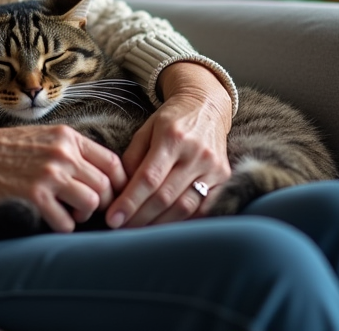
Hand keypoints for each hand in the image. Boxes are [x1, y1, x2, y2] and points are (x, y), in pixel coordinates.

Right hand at [0, 125, 126, 232]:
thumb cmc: (3, 149)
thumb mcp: (43, 136)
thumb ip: (71, 150)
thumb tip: (99, 173)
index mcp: (68, 137)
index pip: (113, 162)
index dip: (119, 183)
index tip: (113, 195)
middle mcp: (63, 154)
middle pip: (106, 186)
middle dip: (102, 203)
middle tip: (89, 211)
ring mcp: (50, 175)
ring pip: (91, 203)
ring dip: (83, 215)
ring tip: (70, 214)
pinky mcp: (35, 197)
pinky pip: (66, 223)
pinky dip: (63, 227)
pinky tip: (51, 220)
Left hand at [105, 62, 232, 227]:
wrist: (207, 107)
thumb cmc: (170, 119)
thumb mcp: (145, 130)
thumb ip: (132, 158)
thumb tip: (119, 192)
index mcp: (172, 137)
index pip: (149, 178)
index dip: (130, 201)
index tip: (113, 219)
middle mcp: (196, 153)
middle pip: (166, 196)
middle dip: (140, 217)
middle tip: (121, 229)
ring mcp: (214, 167)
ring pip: (185, 206)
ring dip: (160, 224)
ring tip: (139, 231)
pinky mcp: (225, 177)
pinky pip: (204, 208)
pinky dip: (184, 221)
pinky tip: (166, 227)